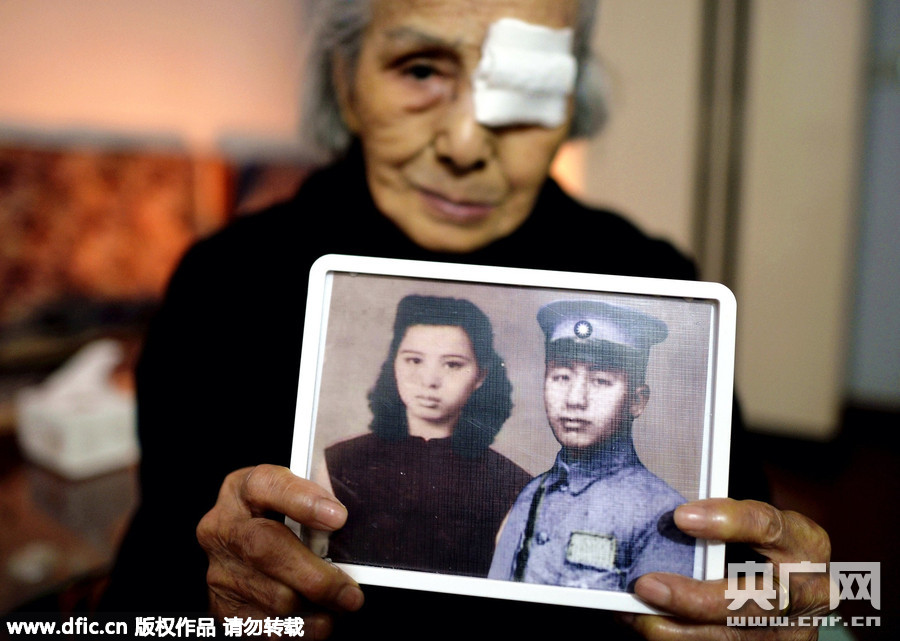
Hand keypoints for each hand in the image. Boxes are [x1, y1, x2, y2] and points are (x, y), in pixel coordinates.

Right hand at [196, 465, 364, 636]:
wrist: (245, 551)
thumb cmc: (283, 519)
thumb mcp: (295, 498)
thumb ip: (317, 503)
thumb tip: (348, 525)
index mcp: (242, 489)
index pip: (267, 485)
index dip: (303, 501)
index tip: (338, 518)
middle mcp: (224, 528)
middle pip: (265, 549)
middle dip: (315, 575)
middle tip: (350, 592)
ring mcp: (220, 569)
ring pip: (273, 596)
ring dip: (316, 607)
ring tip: (341, 603)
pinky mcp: (224, 606)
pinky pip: (268, 627)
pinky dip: (303, 628)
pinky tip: (320, 618)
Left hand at [622, 498, 831, 639]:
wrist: (792, 585)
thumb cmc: (760, 543)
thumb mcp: (754, 523)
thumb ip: (721, 520)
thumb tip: (667, 522)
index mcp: (805, 544)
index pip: (768, 528)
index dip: (727, 522)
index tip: (680, 517)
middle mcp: (807, 593)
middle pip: (753, 601)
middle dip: (694, 598)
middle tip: (647, 586)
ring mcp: (790, 632)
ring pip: (729, 638)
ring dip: (674, 628)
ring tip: (632, 611)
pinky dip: (675, 638)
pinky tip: (642, 623)